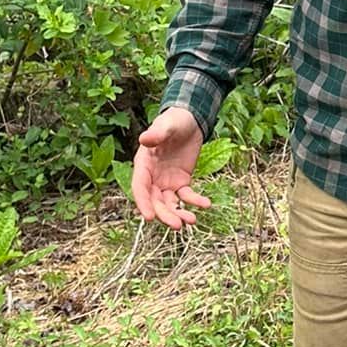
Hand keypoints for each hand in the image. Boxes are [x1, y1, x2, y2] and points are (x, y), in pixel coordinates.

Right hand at [132, 105, 209, 228]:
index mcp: (143, 164)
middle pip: (155, 201)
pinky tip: (206, 204)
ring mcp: (167, 181)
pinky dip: (195, 201)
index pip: (139, 187)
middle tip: (177, 225)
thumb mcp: (166, 125)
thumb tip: (144, 139)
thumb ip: (157, 134)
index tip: (149, 218)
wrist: (190, 122)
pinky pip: (187, 196)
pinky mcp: (182, 182)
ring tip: (192, 220)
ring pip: (170, 203)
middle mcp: (153, 177)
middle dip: (165, 214)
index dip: (142, 203)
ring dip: (179, 213)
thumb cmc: (174, 121)